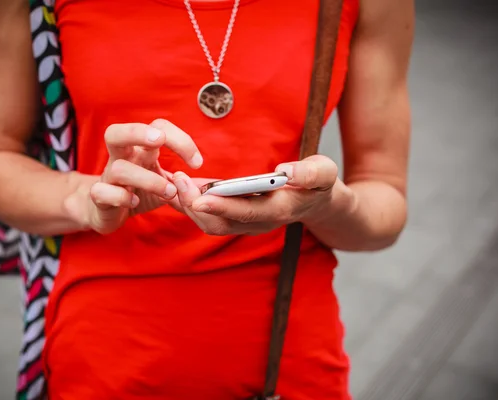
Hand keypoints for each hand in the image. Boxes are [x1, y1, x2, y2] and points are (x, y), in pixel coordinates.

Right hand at [65, 119, 201, 233]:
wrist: (107, 212)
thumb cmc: (139, 191)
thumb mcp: (163, 183)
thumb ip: (181, 182)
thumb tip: (204, 186)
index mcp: (139, 149)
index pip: (157, 127)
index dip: (180, 140)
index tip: (198, 163)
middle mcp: (121, 158)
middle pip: (117, 132)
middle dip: (139, 132)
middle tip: (159, 141)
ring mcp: (108, 177)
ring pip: (119, 168)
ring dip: (148, 180)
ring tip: (168, 193)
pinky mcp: (99, 197)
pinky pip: (102, 192)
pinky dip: (122, 197)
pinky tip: (135, 202)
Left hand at [172, 155, 338, 235]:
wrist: (316, 202)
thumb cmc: (318, 184)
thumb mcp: (324, 172)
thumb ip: (309, 173)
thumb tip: (285, 172)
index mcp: (279, 210)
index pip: (246, 213)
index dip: (222, 206)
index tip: (199, 198)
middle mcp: (258, 223)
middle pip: (219, 224)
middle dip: (195, 205)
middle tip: (176, 182)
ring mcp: (246, 223)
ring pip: (210, 223)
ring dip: (188, 205)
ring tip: (172, 182)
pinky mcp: (236, 218)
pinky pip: (209, 216)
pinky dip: (191, 203)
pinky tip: (178, 186)